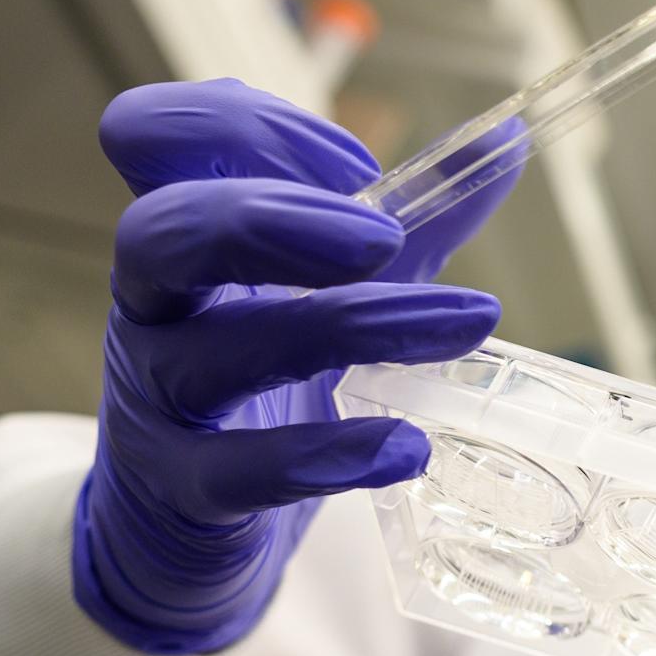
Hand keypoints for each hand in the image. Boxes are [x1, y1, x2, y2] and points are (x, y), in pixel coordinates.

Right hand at [75, 79, 514, 653]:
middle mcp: (152, 304)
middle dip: (276, 221)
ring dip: (349, 325)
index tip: (358, 167)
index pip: (152, 136)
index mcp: (183, 233)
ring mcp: (156, 398)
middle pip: (162, 231)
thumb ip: (413, 218)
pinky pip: (241, 470)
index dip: (244, 129)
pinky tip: (407, 447)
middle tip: (384, 240)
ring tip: (464, 322)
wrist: (188, 525)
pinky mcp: (182, 490)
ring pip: (216, 351)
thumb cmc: (263, 382)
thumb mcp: (337, 288)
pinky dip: (328, 457)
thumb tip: (504, 138)